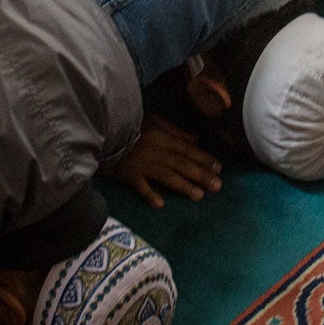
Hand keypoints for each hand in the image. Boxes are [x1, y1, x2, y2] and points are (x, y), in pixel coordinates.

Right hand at [105, 116, 222, 208]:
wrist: (105, 129)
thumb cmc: (130, 124)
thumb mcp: (154, 120)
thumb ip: (174, 130)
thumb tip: (195, 139)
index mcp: (163, 138)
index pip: (187, 150)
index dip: (204, 158)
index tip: (219, 168)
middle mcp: (157, 152)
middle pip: (182, 164)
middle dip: (200, 175)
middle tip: (217, 186)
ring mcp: (143, 164)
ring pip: (166, 176)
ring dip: (183, 185)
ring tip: (198, 196)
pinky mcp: (129, 174)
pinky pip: (140, 185)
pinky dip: (149, 194)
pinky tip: (160, 204)